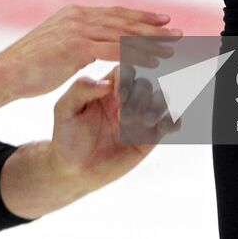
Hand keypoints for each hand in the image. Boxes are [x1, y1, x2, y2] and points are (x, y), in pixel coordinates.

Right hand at [0, 5, 178, 99]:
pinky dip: (138, 54)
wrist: (5, 74)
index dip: (138, 17)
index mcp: (73, 14)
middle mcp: (78, 17)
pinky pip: (116, 50)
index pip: (113, 13)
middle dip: (151, 25)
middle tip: (176, 29)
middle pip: (123, 20)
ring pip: (124, 34)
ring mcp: (78, 30)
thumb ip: (72, 39)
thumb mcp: (52, 45)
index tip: (159, 20)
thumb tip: (84, 42)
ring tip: (173, 44)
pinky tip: (155, 60)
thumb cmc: (26, 66)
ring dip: (152, 40)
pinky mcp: (78, 48)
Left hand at [48, 67, 173, 190]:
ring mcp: (140, 117)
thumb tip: (106, 82)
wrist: (74, 169)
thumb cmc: (67, 136)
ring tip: (142, 122)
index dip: (126, 79)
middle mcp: (127, 99)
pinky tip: (160, 129)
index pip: (125, 70)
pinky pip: (171, 123)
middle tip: (124, 117)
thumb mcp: (65, 110)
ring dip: (156, 108)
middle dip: (139, 98)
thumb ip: (80, 90)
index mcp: (107, 87)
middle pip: (145, 84)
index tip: (118, 96)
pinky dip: (172, 121)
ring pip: (162, 99)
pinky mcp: (150, 137)